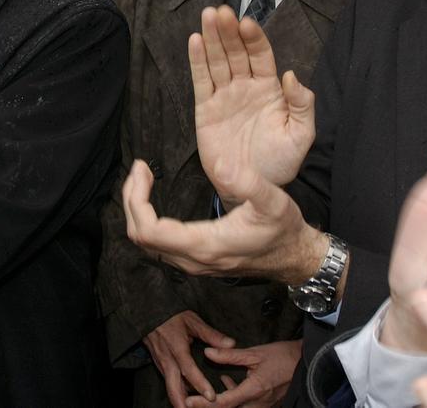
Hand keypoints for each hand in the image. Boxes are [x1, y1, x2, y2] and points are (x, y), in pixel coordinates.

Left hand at [123, 159, 327, 284]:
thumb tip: (219, 162)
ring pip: (147, 244)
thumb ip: (247, 182)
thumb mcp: (273, 201)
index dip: (136, 200)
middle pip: (140, 237)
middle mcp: (193, 259)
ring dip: (137, 210)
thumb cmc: (284, 230)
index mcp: (205, 244)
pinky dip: (148, 220)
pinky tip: (154, 199)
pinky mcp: (195, 260)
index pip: (149, 230)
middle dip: (132, 200)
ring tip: (143, 179)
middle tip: (139, 169)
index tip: (142, 170)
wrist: (294, 257)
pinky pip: (158, 245)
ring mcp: (192, 263)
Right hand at [144, 310, 235, 407]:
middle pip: (173, 387)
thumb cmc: (173, 316)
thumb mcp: (192, 320)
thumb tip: (231, 344)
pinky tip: (187, 398)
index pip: (189, 370)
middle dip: (182, 404)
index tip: (211, 397)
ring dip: (179, 400)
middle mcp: (168, 360)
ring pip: (169, 388)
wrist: (149, 314)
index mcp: (177, 348)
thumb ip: (211, 334)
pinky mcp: (160, 365)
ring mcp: (162, 364)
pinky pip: (168, 382)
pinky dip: (177, 392)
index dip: (200, 384)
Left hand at [184, 339, 300, 407]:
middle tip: (192, 400)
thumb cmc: (284, 356)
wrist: (307, 363)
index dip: (203, 403)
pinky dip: (233, 396)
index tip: (188, 401)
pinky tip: (227, 381)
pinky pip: (245, 406)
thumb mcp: (256, 352)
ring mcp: (263, 406)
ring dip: (222, 402)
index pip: (223, 402)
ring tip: (206, 393)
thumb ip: (230, 355)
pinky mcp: (267, 404)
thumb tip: (208, 352)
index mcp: (254, 391)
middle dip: (210, 407)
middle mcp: (258, 404)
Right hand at [190, 5, 314, 199]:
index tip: (247, 23)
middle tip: (222, 12)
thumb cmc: (279, 163)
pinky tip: (194, 41)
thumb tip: (292, 76)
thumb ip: (302, 105)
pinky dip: (197, 61)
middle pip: (236, 52)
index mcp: (270, 89)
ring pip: (217, 61)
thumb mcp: (301, 135)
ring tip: (207, 17)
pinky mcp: (205, 109)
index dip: (254, 38)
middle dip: (229, 31)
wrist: (252, 189)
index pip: (261, 55)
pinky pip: (201, 81)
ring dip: (211, 38)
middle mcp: (246, 87)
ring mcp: (225, 96)